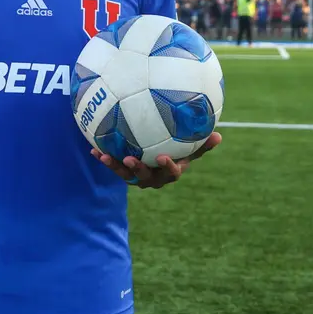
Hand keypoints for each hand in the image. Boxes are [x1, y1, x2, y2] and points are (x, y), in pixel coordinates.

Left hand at [91, 132, 221, 188]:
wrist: (158, 158)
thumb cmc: (179, 150)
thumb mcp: (191, 148)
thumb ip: (202, 144)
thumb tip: (219, 136)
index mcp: (171, 171)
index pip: (172, 172)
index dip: (167, 167)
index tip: (161, 157)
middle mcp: (154, 177)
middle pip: (146, 177)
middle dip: (137, 170)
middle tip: (130, 160)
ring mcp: (138, 176)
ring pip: (126, 175)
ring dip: (116, 167)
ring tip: (105, 157)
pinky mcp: (125, 173)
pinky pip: (114, 166)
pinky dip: (104, 158)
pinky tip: (93, 150)